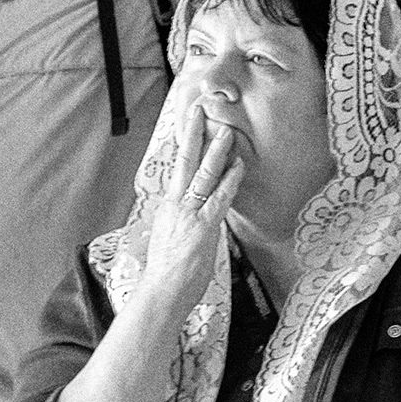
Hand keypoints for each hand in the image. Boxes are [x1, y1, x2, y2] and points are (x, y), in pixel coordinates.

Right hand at [131, 98, 245, 315]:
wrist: (161, 291)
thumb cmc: (166, 272)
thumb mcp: (169, 238)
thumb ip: (181, 222)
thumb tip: (190, 215)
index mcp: (167, 206)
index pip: (177, 168)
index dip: (184, 145)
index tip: (189, 125)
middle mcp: (175, 204)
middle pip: (184, 162)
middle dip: (192, 134)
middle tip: (200, 110)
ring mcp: (189, 214)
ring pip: (203, 175)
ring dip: (216, 151)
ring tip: (226, 131)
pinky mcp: (203, 227)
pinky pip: (219, 198)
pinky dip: (230, 180)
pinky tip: (239, 166)